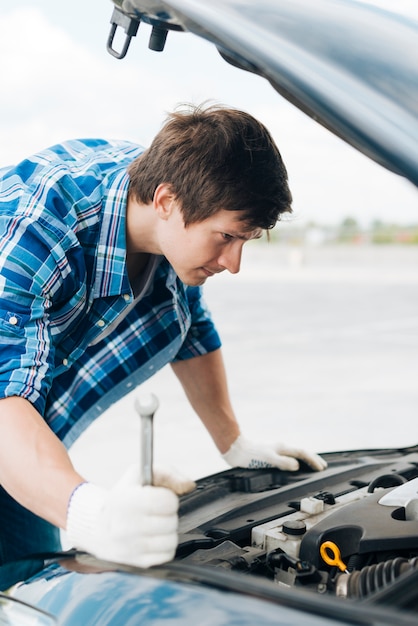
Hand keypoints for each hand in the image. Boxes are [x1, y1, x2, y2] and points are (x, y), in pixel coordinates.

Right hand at [66, 465, 194, 567]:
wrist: (98, 527)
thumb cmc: (124, 498)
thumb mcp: (139, 475)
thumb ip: (168, 473)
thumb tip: (189, 486)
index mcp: (125, 501)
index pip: (167, 501)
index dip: (168, 497)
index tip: (158, 498)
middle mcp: (125, 527)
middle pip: (171, 521)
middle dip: (167, 514)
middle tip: (154, 512)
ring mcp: (130, 549)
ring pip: (172, 540)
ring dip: (167, 531)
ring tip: (153, 525)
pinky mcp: (136, 564)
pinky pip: (167, 555)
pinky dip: (163, 547)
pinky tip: (150, 538)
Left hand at [222, 435, 326, 471]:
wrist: (236, 451)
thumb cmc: (250, 457)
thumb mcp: (268, 460)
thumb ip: (283, 462)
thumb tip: (297, 465)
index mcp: (282, 448)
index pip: (302, 453)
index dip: (312, 460)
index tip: (321, 468)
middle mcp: (281, 448)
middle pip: (301, 452)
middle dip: (313, 458)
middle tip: (323, 466)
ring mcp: (276, 450)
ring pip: (295, 454)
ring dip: (306, 459)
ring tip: (313, 465)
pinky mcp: (270, 454)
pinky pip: (289, 456)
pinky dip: (297, 460)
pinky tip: (294, 465)